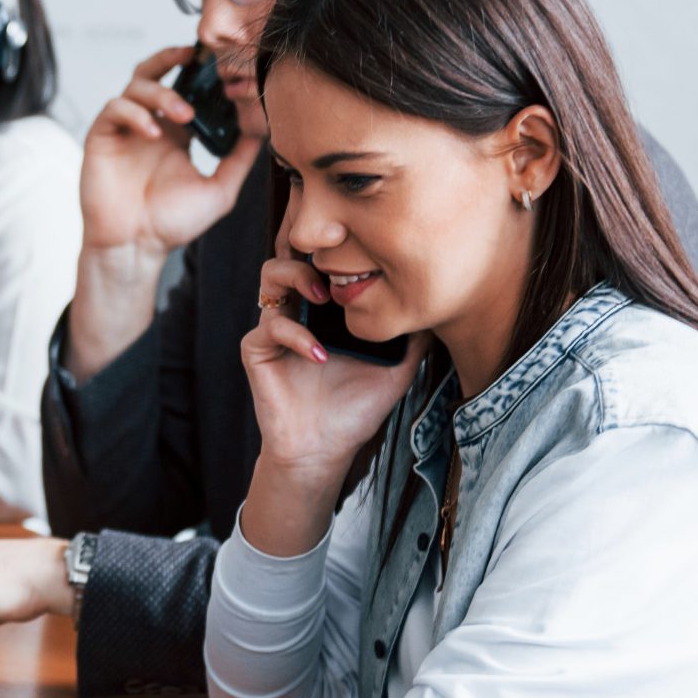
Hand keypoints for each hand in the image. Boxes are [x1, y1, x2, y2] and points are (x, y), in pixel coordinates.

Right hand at [67, 44, 262, 376]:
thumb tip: (264, 126)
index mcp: (175, 134)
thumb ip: (241, 157)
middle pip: (155, 71)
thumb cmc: (172, 225)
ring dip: (162, 91)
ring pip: (136, 84)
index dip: (201, 72)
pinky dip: (136, 112)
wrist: (136, 248)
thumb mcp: (221, 189)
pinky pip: (115, 108)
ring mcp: (124, 130)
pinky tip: (153, 131)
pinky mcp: (102, 137)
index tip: (222, 64)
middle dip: (174, 57)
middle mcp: (149, 125)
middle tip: (197, 56)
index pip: (186, 88)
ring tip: (184, 114)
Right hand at [235, 248, 422, 557]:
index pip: (324, 260)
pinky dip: (295, 335)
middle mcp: (296, 311)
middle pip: (292, 254)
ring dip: (296, 278)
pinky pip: (268, 327)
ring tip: (323, 298)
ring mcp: (274, 329)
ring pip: (270, 277)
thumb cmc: (356, 409)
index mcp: (324, 310)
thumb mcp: (397, 368)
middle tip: (340, 271)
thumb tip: (441, 306)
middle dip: (313, 252)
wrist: (326, 449)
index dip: (337, 249)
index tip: (365, 253)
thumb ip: (414, 338)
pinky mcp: (257, 351)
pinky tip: (320, 355)